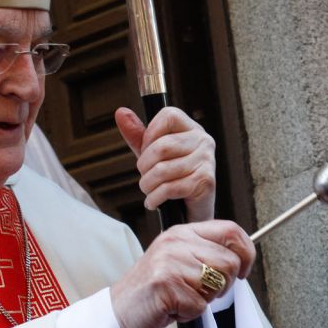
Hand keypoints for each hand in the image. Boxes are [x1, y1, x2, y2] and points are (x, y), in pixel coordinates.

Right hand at [111, 220, 254, 327]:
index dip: (246, 253)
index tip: (243, 271)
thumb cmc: (154, 292)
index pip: (232, 230)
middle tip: (199, 293)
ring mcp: (169, 262)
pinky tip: (171, 309)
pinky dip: (189, 314)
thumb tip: (243, 257)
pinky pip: (200, 305)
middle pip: (230, 262)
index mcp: (182, 232)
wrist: (118, 314)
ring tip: (181, 299)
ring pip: (218, 284)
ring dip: (204, 300)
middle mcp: (176, 242)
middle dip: (222, 285)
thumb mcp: (180, 261)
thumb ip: (207, 253)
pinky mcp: (165, 285)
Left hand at [116, 106, 216, 222]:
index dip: (150, 134)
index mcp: (192, 129)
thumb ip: (137, 135)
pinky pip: (170, 187)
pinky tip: (154, 202)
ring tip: (149, 191)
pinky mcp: (205, 182)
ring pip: (163, 169)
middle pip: (162, 146)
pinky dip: (155, 198)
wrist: (189, 214)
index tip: (146, 151)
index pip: (168, 115)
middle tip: (145, 177)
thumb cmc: (172, 181)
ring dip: (147, 185)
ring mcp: (207, 161)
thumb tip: (121, 112)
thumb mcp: (151, 155)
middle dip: (144, 166)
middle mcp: (204, 141)